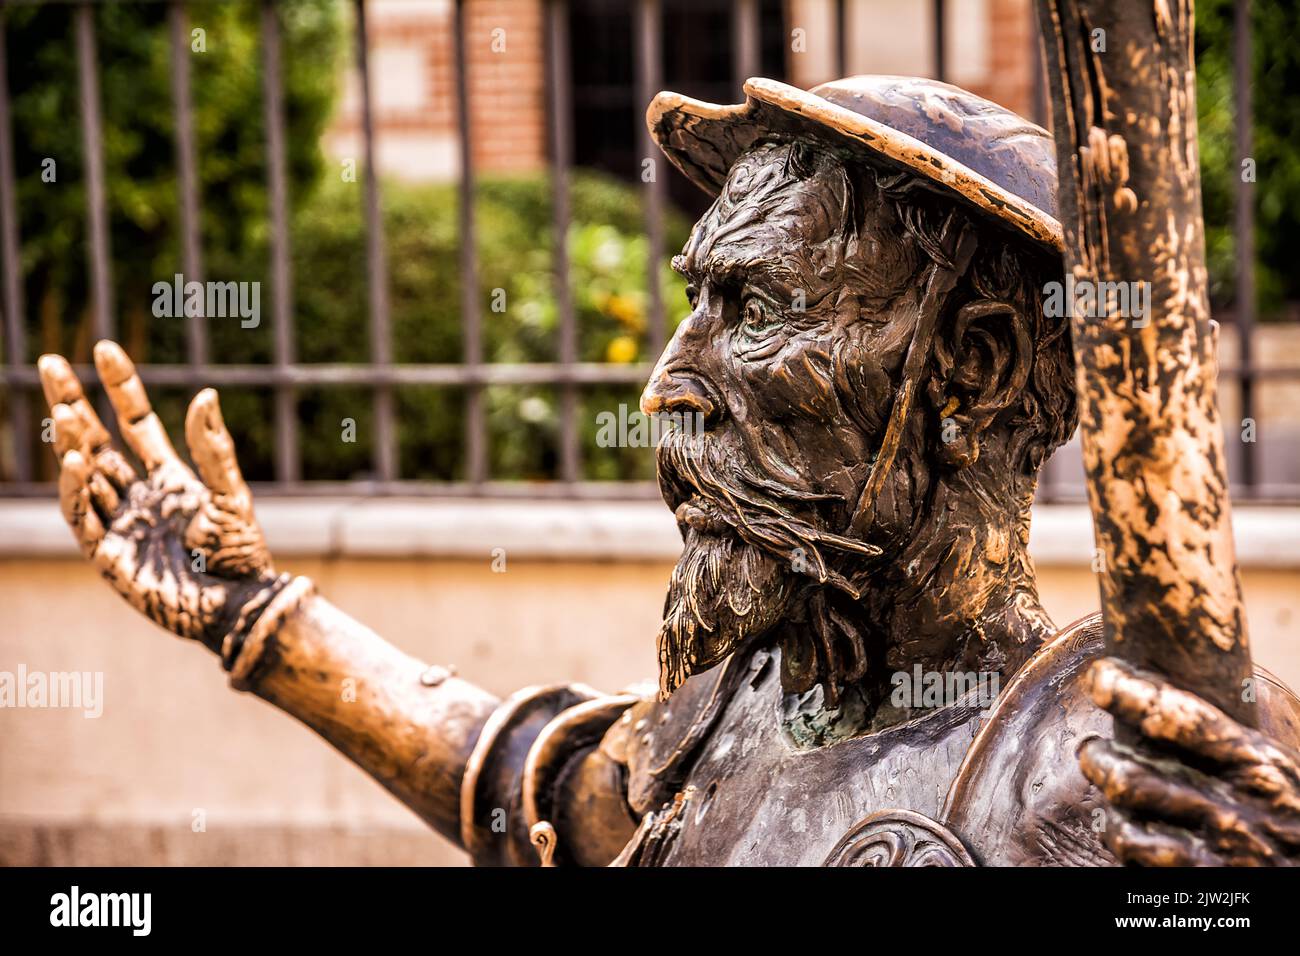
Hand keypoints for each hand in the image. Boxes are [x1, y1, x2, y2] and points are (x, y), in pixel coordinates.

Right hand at [38, 340, 296, 667]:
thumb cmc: (241, 555)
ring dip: (72, 441)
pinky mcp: (106, 554)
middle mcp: (139, 496)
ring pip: (85, 473)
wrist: (238, 606)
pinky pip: (82, 515)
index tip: (104, 350)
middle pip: (96, 441)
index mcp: (170, 479)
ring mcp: (120, 523)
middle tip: (51, 363)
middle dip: (72, 403)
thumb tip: (205, 394)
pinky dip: (76, 487)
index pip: (135, 425)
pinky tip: (75, 459)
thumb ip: (213, 450)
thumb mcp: (231, 496)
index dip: (119, 388)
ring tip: (64, 410)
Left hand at [1080, 657, 1299, 865]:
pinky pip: (1135, 847)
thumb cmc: (1292, 810)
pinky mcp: (1202, 874)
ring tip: (1102, 771)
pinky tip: (1124, 820)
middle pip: (1135, 775)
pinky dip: (1119, 829)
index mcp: (1258, 762)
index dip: (1130, 694)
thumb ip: (1229, 738)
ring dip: (1105, 785)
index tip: (1102, 676)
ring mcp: (1218, 846)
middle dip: (1099, 756)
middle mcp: (1235, 805)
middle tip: (1093, 746)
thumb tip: (1165, 692)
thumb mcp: (1277, 767)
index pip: (1180, 719)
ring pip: (1129, 810)